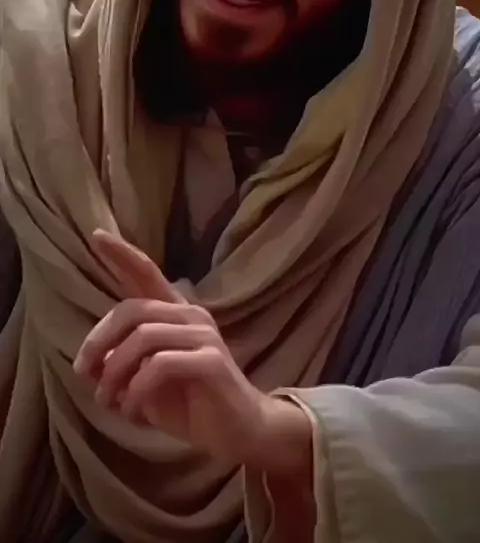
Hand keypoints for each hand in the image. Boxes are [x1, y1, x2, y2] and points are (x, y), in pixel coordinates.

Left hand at [74, 231, 312, 474]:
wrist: (239, 431)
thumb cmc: (191, 403)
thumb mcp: (144, 383)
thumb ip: (120, 365)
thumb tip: (90, 364)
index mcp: (174, 313)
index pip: (146, 273)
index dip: (121, 254)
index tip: (96, 236)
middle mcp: (190, 314)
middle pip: (132, 309)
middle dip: (99, 341)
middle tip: (84, 373)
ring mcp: (203, 335)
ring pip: (143, 337)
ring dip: (115, 373)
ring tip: (109, 402)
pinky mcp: (211, 360)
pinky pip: (160, 365)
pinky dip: (136, 391)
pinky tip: (132, 412)